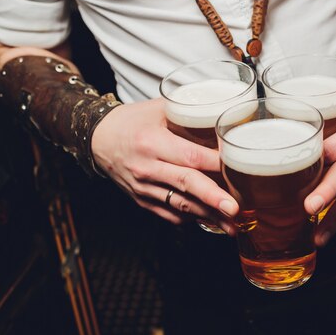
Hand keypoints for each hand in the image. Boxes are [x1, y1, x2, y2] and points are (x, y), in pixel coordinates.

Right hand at [91, 98, 237, 232]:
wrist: (97, 139)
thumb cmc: (131, 121)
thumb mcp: (158, 108)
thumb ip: (189, 111)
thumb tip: (222, 114)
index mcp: (152, 142)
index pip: (190, 155)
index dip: (216, 163)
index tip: (238, 168)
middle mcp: (147, 167)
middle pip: (186, 184)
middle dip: (213, 199)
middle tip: (235, 209)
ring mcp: (143, 187)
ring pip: (180, 205)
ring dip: (208, 217)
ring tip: (233, 225)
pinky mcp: (142, 200)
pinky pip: (169, 214)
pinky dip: (191, 218)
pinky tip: (210, 220)